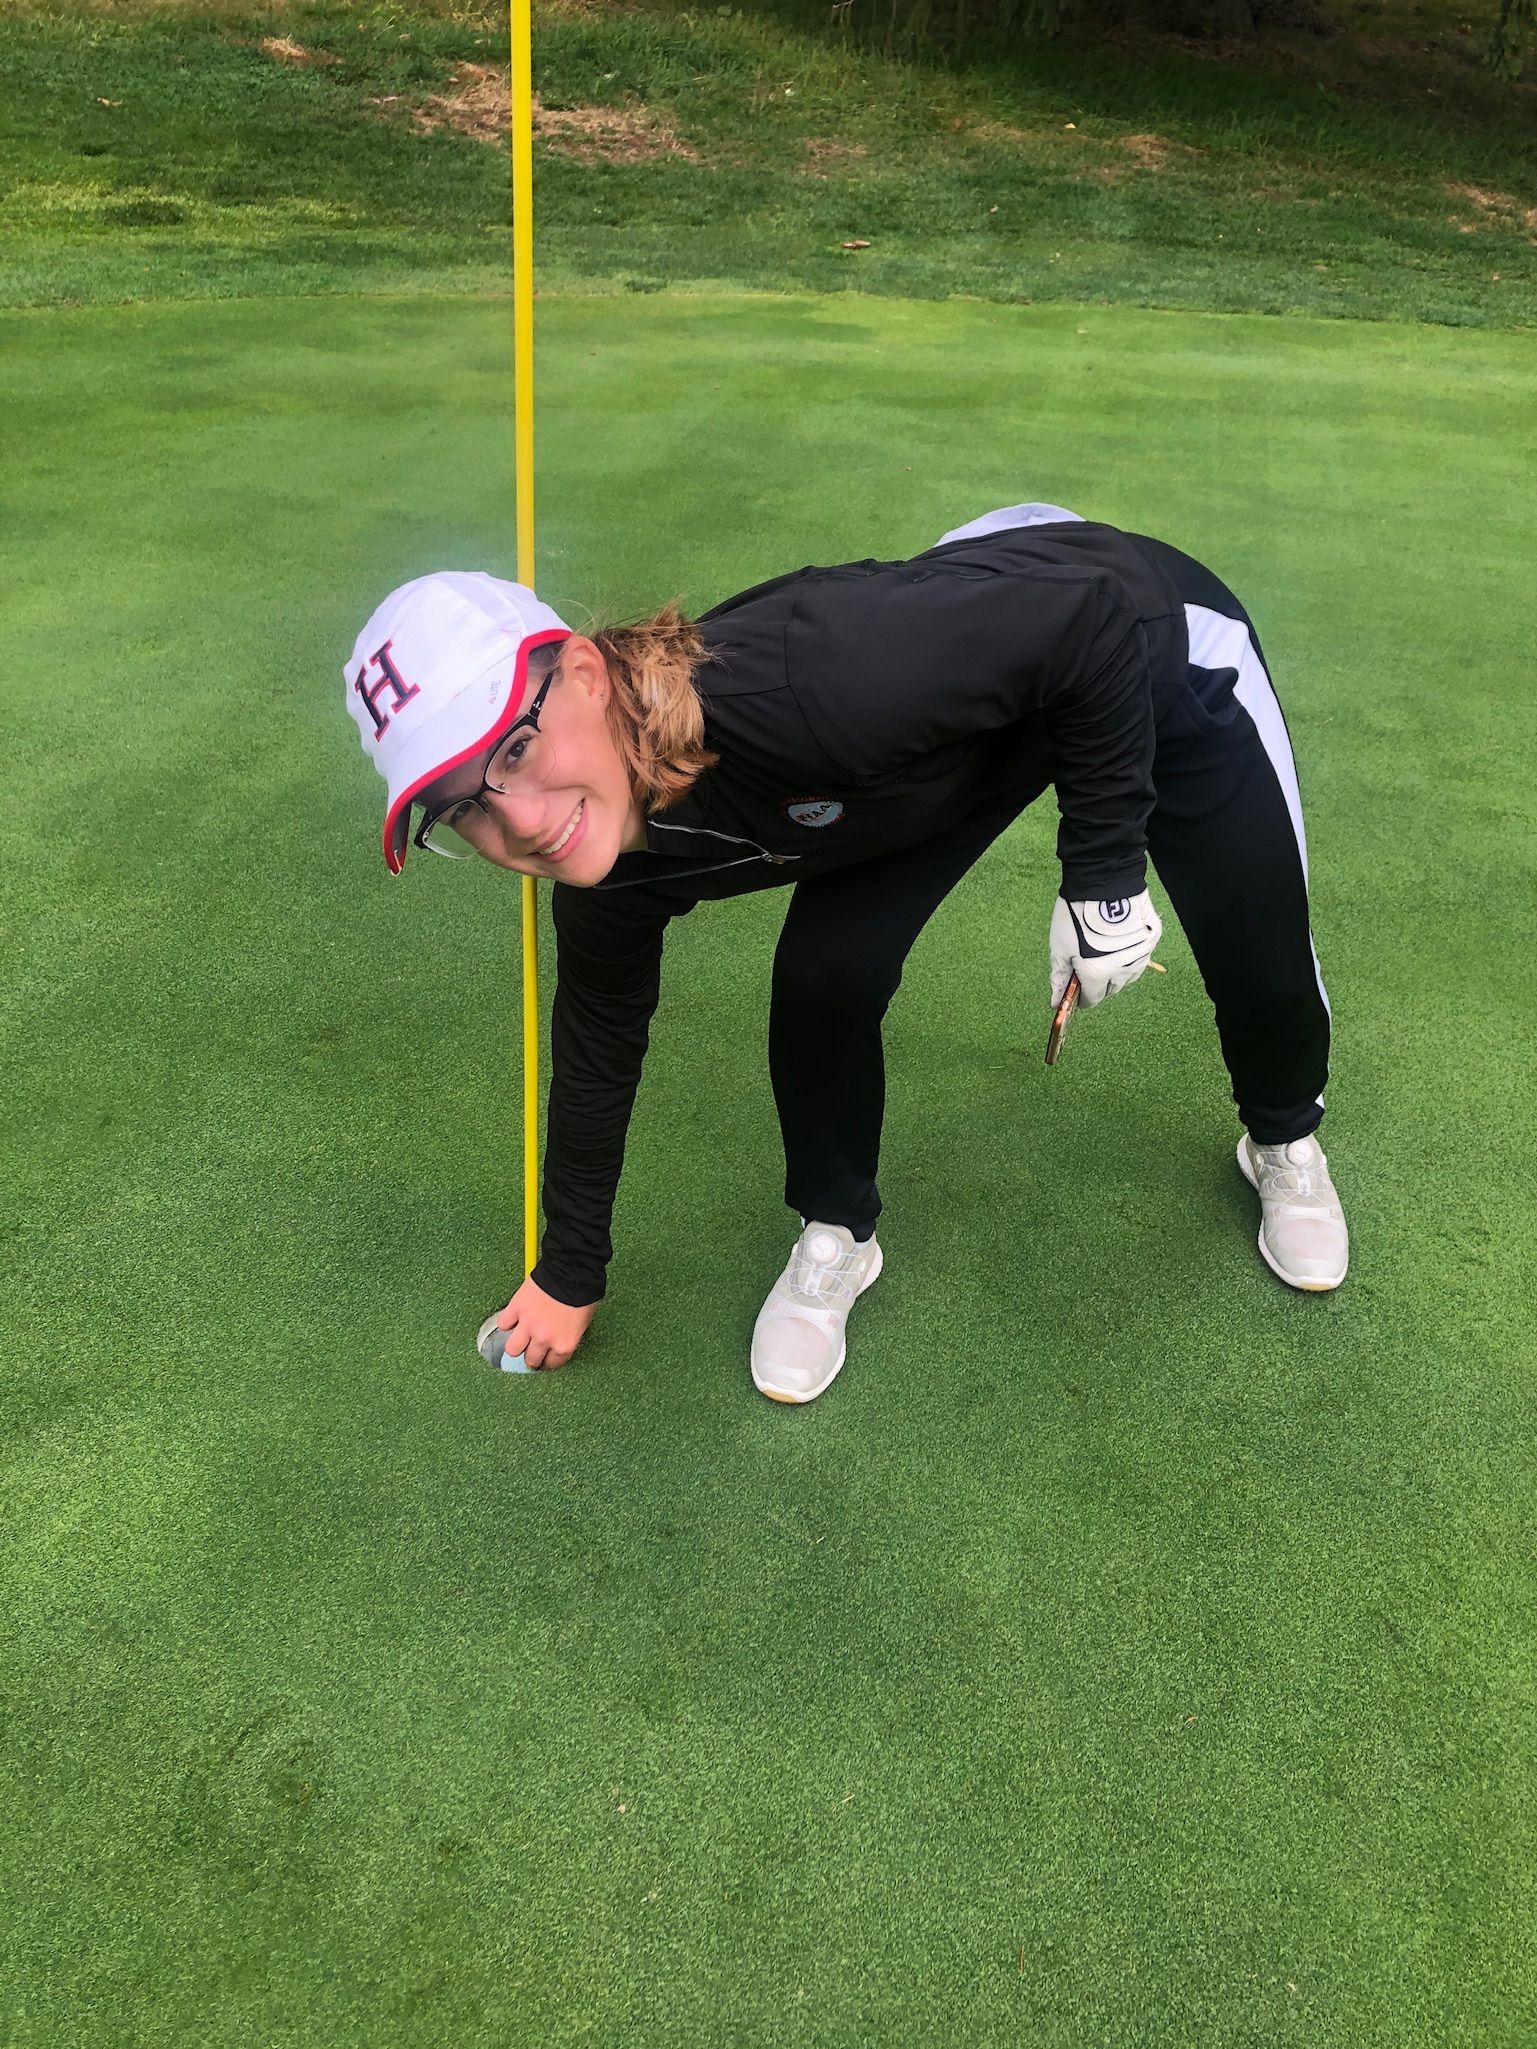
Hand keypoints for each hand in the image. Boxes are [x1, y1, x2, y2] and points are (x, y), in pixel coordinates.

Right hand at [497, 1274, 598, 1369]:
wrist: (571, 1271)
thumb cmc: (583, 1293)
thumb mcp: (583, 1321)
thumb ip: (568, 1335)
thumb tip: (560, 1338)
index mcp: (564, 1345)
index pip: (551, 1364)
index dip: (548, 1361)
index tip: (545, 1359)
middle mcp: (544, 1340)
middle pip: (531, 1360)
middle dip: (532, 1357)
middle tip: (531, 1351)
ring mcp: (528, 1326)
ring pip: (512, 1349)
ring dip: (516, 1345)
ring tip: (520, 1339)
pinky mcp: (515, 1310)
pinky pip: (504, 1324)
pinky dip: (507, 1323)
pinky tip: (513, 1319)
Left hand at [1049, 889, 1161, 1008]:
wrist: (1104, 881)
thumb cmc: (1077, 914)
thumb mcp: (1060, 946)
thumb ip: (1059, 977)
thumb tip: (1055, 1003)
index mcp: (1097, 974)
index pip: (1092, 999)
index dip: (1082, 999)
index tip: (1076, 992)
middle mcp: (1123, 969)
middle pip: (1111, 990)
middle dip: (1098, 985)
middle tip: (1087, 969)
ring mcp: (1141, 955)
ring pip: (1129, 976)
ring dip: (1116, 973)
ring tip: (1103, 956)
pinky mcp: (1152, 940)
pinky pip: (1141, 958)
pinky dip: (1130, 957)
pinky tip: (1118, 944)